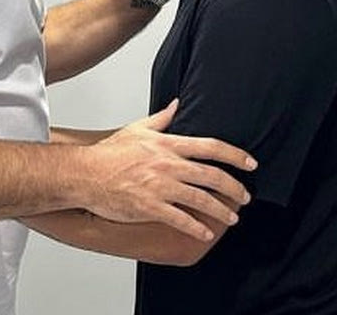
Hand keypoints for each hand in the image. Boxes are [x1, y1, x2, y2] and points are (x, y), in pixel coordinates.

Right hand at [82, 99, 255, 241]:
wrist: (85, 174)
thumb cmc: (109, 154)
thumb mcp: (137, 129)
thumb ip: (162, 118)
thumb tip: (177, 104)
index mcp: (167, 144)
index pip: (210, 147)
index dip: (234, 155)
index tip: (250, 163)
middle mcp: (168, 165)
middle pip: (212, 175)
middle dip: (234, 187)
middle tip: (245, 196)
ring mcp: (159, 186)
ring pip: (201, 199)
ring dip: (221, 210)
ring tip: (232, 217)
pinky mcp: (150, 206)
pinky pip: (180, 219)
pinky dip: (196, 228)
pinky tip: (205, 233)